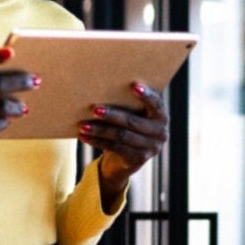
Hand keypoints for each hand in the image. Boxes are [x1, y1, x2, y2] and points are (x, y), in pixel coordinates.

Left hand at [78, 82, 168, 210]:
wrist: (126, 156)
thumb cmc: (128, 124)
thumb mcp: (133, 113)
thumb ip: (127, 102)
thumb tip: (101, 86)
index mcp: (161, 116)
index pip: (156, 104)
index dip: (146, 95)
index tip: (132, 85)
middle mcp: (160, 133)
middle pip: (133, 122)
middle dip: (112, 115)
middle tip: (94, 109)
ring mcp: (150, 148)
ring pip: (121, 136)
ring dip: (100, 130)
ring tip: (83, 125)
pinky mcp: (138, 160)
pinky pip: (115, 148)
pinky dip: (97, 141)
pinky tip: (84, 137)